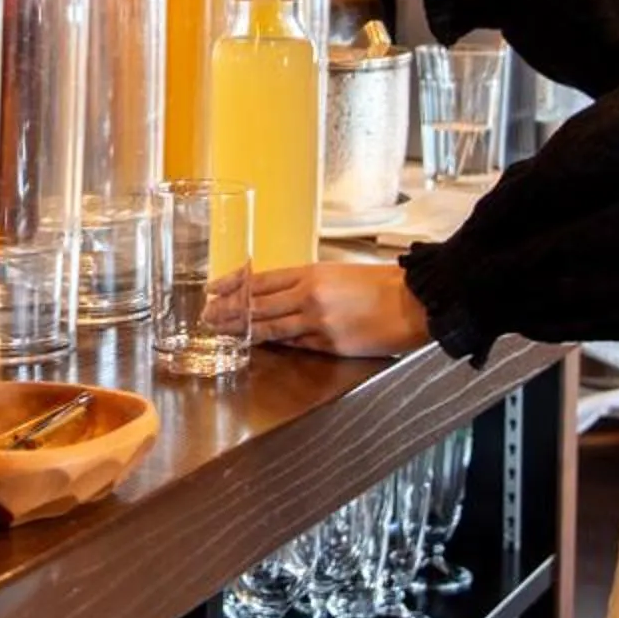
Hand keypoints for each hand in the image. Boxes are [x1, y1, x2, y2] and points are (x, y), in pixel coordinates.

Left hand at [228, 263, 434, 356]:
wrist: (412, 302)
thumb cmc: (380, 285)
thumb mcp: (338, 274)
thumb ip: (308, 285)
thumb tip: (279, 296)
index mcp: (311, 272)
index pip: (261, 279)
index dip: (233, 285)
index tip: (211, 289)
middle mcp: (309, 295)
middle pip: (258, 304)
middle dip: (228, 311)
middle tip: (205, 317)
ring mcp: (318, 322)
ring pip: (270, 326)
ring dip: (242, 330)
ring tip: (219, 333)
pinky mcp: (329, 344)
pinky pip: (294, 343)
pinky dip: (274, 343)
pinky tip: (256, 344)